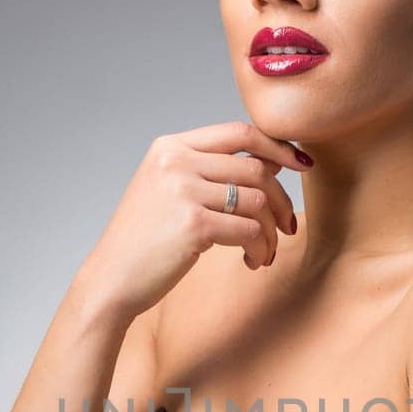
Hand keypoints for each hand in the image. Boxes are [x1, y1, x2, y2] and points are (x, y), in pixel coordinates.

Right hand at [75, 123, 313, 320]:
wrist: (111, 278)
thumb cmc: (144, 240)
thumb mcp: (169, 190)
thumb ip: (209, 171)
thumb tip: (271, 163)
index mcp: (170, 147)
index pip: (239, 132)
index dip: (278, 146)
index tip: (301, 164)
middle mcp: (176, 162)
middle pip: (255, 168)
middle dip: (281, 200)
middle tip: (287, 227)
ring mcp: (184, 191)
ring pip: (257, 201)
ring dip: (271, 231)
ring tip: (264, 252)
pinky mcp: (194, 224)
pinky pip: (250, 230)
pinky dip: (260, 249)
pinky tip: (252, 262)